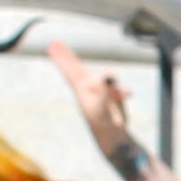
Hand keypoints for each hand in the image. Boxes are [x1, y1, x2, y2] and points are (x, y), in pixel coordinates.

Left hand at [48, 35, 132, 155]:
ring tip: (107, 76)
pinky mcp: (114, 98)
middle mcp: (89, 88)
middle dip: (66, 56)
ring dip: (103, 73)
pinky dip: (123, 91)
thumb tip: (108, 75)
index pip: (70, 69)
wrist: (112, 137)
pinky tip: (127, 94)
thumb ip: (104, 89)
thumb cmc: (103, 122)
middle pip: (76, 68)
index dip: (62, 57)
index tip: (53, 45)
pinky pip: (119, 89)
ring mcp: (101, 93)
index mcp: (82, 89)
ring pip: (100, 77)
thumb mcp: (102, 106)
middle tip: (55, 43)